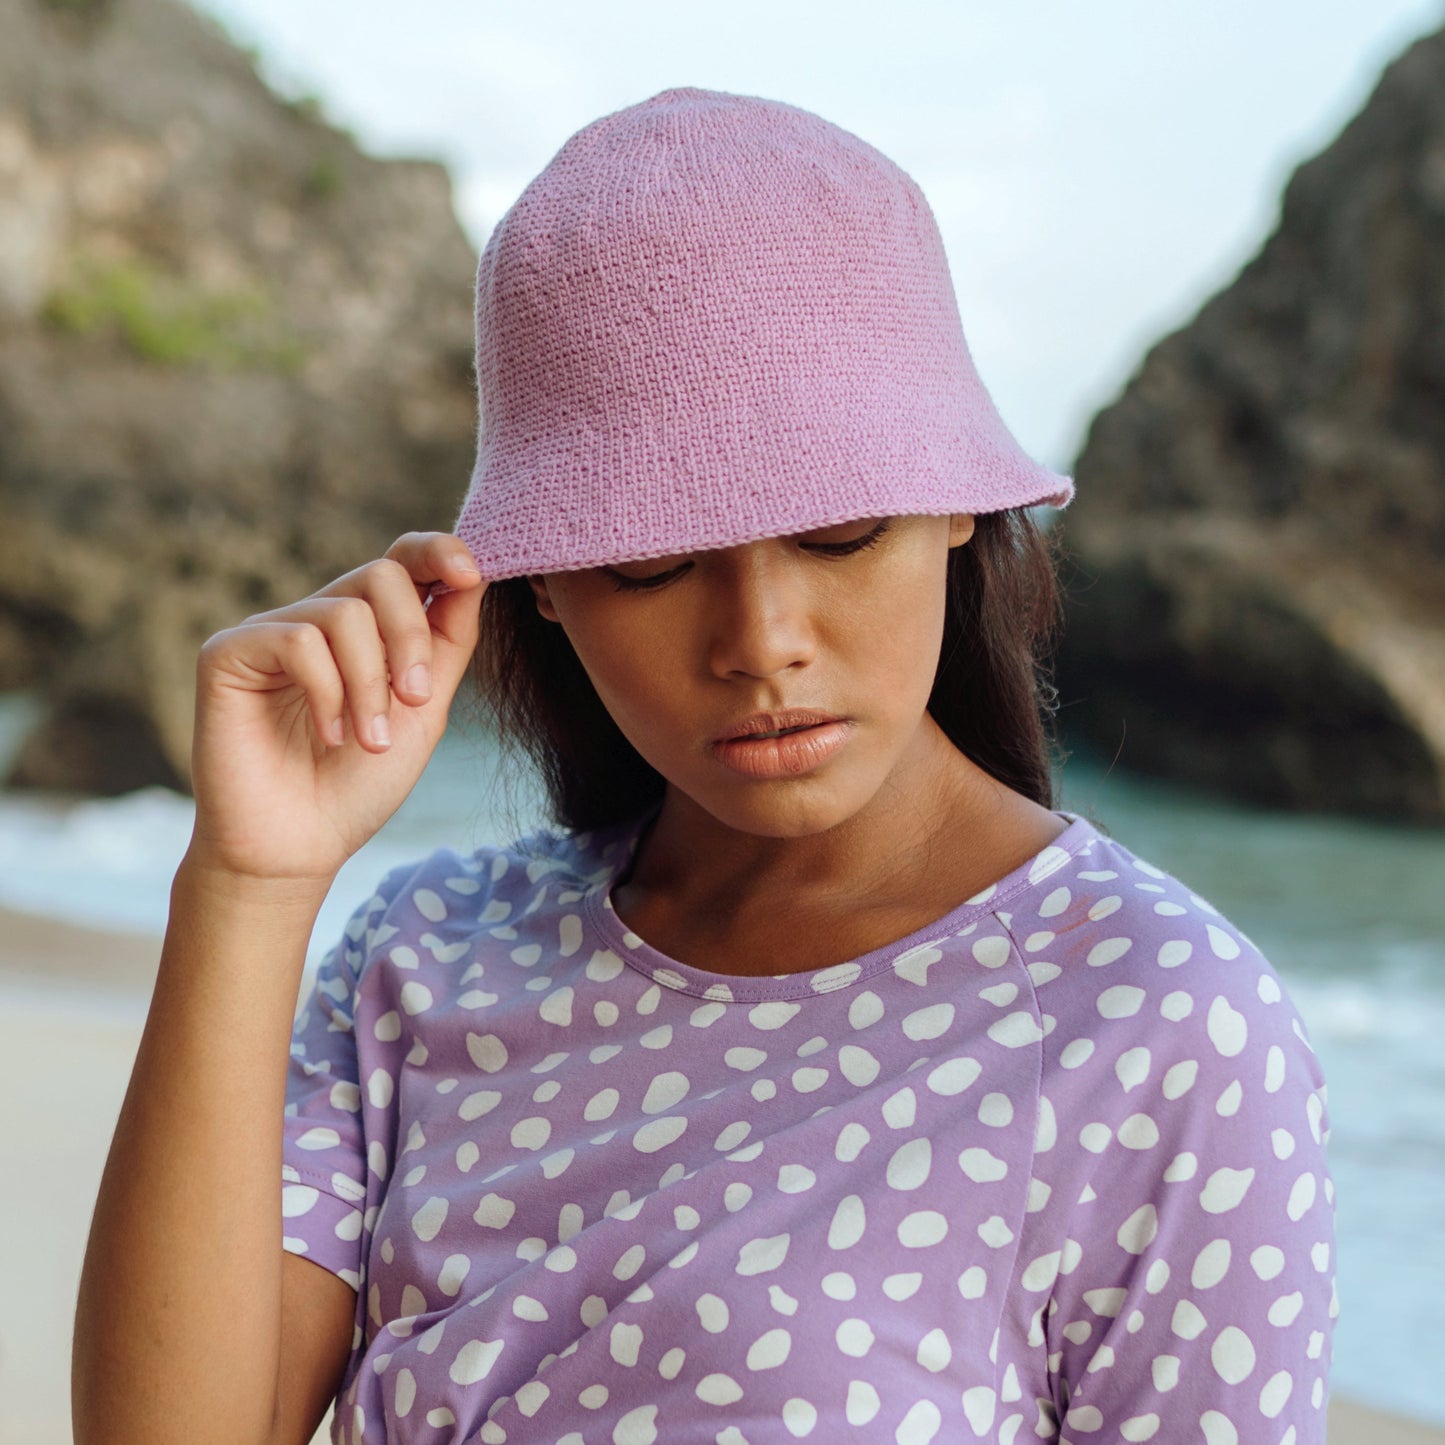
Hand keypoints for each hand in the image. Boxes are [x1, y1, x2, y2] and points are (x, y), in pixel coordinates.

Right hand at [185, 533, 487, 885]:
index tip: (472, 573)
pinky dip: (329, 692)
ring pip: (345, 612)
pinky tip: (328, 735)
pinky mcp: (228, 652)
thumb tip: (474, 572)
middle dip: (412, 638)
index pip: (401, 560)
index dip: (438, 552)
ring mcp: (271, 631)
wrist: (300, 847)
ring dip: (372, 683)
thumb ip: (447, 643)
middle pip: (381, 575)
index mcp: (366, 629)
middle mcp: (316, 619)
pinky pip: (298, 640)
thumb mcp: (423, 709)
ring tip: (369, 739)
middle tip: (417, 700)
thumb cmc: (358, 785)